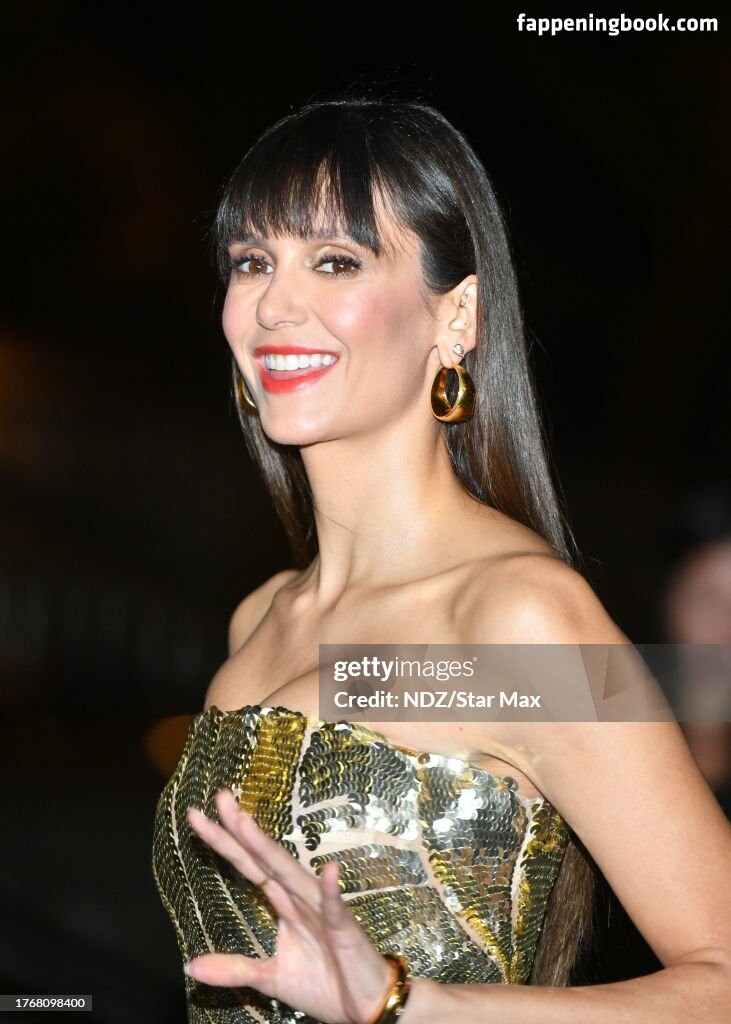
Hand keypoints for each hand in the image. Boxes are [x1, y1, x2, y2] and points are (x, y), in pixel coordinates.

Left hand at [185, 789, 393, 1023]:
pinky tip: (329, 871)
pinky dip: (331, 891)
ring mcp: (322, 910)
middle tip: (219, 796)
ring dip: (269, 850)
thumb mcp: (271, 978)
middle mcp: (300, 898)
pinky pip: (335, 908)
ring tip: (246, 824)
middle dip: (240, 830)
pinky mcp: (344, 929)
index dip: (225, 842)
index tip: (198, 816)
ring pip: (291, 875)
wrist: (364, 1006)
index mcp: (284, 904)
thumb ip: (234, 969)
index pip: (249, 866)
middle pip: (264, 859)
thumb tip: (191, 966)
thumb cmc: (324, 984)